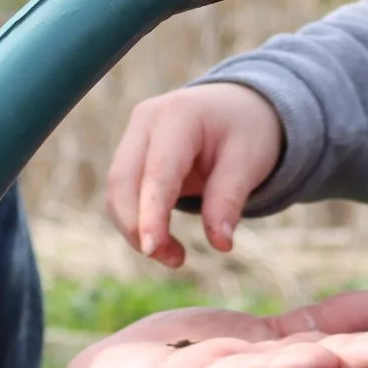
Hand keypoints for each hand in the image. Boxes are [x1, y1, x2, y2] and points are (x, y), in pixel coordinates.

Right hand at [107, 81, 283, 267]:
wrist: (239, 106)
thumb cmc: (247, 130)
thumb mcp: (250, 160)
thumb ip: (229, 200)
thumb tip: (220, 244)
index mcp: (178, 115)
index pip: (157, 172)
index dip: (151, 214)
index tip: (152, 251)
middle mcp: (146, 121)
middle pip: (122, 181)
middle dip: (137, 227)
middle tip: (173, 260)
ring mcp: (134, 136)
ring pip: (117, 191)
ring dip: (135, 229)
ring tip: (175, 256)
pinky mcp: (132, 155)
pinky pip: (124, 194)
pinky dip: (138, 221)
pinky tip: (163, 240)